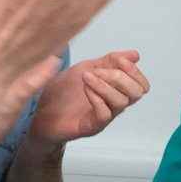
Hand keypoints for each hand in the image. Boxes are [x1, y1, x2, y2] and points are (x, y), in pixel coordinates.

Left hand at [28, 50, 150, 144]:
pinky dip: (96, 97)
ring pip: (121, 102)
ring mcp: (103, 118)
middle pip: (136, 94)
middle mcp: (113, 106)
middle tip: (98, 70)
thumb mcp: (87, 68)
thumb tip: (134, 55)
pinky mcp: (91, 127)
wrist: (39, 111)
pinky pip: (104, 114)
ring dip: (104, 84)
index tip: (117, 60)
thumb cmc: (63, 92)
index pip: (141, 85)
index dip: (133, 71)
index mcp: (116, 92)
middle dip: (120, 76)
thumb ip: (110, 61)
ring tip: (86, 77)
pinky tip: (85, 89)